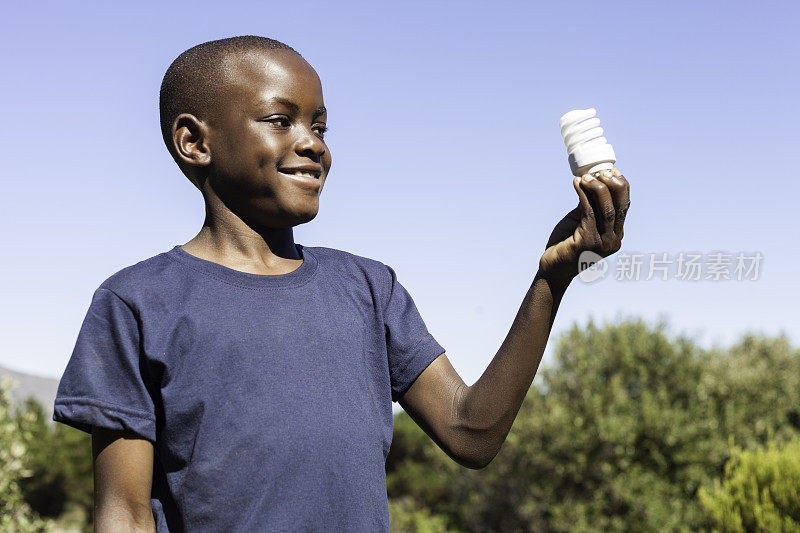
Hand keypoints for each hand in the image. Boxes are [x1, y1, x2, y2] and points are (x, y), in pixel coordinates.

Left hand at [538, 168, 629, 285]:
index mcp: (616, 235)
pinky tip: (576, 184)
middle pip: (620, 206)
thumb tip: (592, 182)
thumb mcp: (581, 222)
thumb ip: (590, 206)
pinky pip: (588, 213)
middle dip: (613, 185)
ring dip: (597, 189)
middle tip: (600, 172)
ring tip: (586, 177)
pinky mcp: (587, 242)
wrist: (552, 269)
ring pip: (606, 209)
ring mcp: (602, 243)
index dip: (620, 186)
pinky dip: (583, 195)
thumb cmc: (565, 244)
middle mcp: (613, 240)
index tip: (610, 171)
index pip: (624, 206)